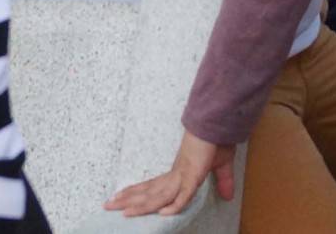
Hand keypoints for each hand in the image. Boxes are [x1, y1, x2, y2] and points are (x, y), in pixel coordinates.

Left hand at [106, 130, 235, 215]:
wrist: (219, 122)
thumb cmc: (218, 140)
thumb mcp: (221, 164)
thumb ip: (223, 181)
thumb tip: (229, 196)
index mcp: (179, 172)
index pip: (154, 186)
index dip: (137, 193)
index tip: (119, 197)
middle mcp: (177, 174)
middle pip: (150, 192)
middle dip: (128, 199)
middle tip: (107, 205)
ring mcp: (184, 174)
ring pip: (159, 195)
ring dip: (141, 205)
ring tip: (122, 212)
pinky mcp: (194, 174)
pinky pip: (183, 194)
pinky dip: (174, 205)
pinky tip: (163, 213)